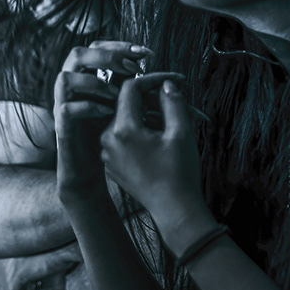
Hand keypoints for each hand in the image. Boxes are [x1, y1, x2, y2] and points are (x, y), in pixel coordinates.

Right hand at [53, 42, 147, 201]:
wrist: (92, 171)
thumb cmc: (116, 143)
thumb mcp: (141, 116)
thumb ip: (153, 98)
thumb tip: (176, 84)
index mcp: (94, 80)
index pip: (103, 50)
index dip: (124, 48)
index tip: (149, 55)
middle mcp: (78, 88)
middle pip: (79, 54)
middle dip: (106, 55)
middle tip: (131, 68)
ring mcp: (68, 106)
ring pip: (65, 78)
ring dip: (92, 81)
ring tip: (116, 93)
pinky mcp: (65, 127)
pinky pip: (67, 109)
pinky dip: (87, 108)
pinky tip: (107, 112)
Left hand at [102, 69, 205, 241]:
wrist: (174, 210)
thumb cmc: (179, 172)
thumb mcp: (181, 132)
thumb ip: (172, 102)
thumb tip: (165, 84)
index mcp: (122, 129)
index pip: (130, 88)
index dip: (152, 80)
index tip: (172, 81)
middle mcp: (107, 139)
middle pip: (125, 104)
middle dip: (150, 100)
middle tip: (175, 102)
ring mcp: (107, 153)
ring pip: (125, 121)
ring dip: (146, 117)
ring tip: (170, 124)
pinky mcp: (111, 163)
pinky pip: (122, 138)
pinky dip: (139, 132)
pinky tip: (159, 139)